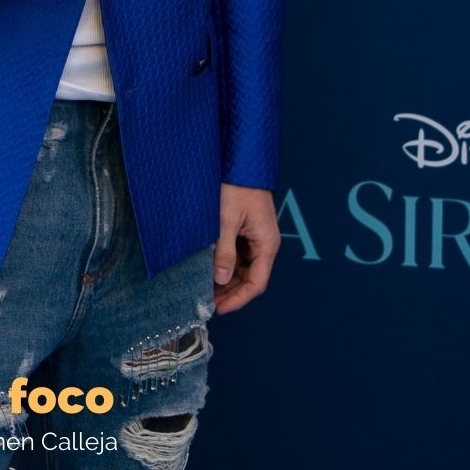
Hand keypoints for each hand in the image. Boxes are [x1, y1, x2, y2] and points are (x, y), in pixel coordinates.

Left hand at [212, 184, 280, 314]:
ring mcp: (255, 237)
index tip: (218, 309)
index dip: (237, 299)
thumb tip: (220, 278)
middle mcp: (264, 244)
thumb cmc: (237, 185)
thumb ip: (224, 249)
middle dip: (229, 292)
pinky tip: (207, 268)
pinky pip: (237, 254)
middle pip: (249, 278)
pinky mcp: (246, 230)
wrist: (240, 160)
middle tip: (204, 301)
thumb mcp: (227, 219)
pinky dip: (224, 263)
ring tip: (203, 288)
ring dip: (225, 279)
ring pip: (242, 268)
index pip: (256, 284)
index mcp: (266, 244)